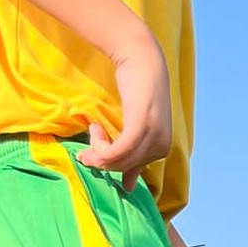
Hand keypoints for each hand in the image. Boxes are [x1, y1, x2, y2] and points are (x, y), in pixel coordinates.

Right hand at [79, 34, 171, 191]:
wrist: (141, 58)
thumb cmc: (137, 91)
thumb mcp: (137, 128)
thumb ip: (133, 157)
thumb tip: (127, 188)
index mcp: (163, 148)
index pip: (131, 171)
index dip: (108, 165)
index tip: (92, 154)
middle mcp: (162, 145)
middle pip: (123, 168)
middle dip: (100, 160)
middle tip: (84, 147)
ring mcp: (154, 135)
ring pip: (119, 160)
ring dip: (98, 150)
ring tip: (92, 130)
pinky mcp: (142, 124)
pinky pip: (119, 150)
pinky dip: (102, 147)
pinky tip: (94, 129)